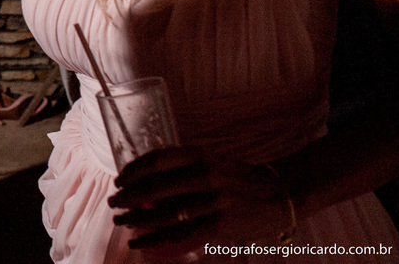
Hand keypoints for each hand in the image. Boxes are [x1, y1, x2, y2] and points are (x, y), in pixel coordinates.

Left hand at [110, 146, 293, 252]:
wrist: (283, 193)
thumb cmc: (241, 177)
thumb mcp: (213, 160)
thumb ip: (184, 167)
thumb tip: (146, 179)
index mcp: (201, 155)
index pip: (157, 159)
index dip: (134, 170)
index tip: (121, 179)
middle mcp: (205, 175)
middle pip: (155, 186)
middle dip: (128, 196)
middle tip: (114, 201)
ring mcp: (214, 201)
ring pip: (163, 213)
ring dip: (136, 218)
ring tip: (121, 221)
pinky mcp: (220, 225)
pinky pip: (179, 234)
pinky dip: (154, 239)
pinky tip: (139, 242)